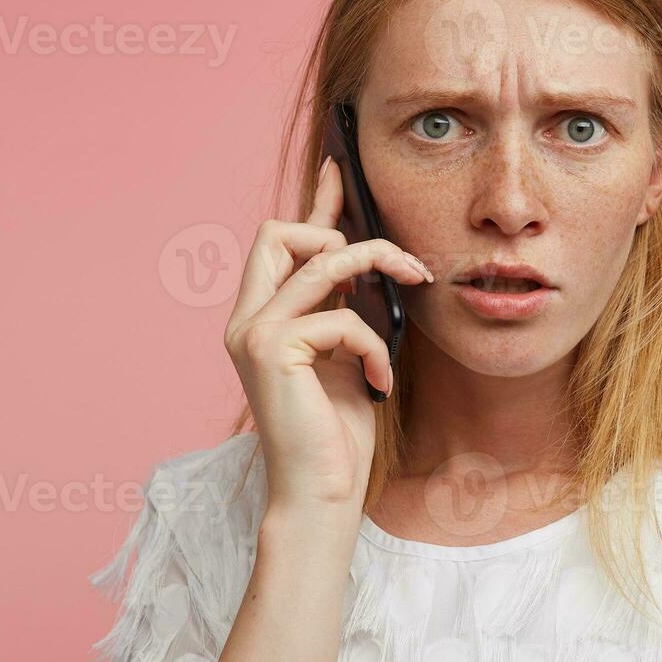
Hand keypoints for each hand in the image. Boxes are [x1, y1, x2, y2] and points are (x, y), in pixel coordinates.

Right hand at [222, 157, 431, 509]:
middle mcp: (247, 320)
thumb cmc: (337, 435)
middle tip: (395, 266)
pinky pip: (341, 317)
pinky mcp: (270, 351)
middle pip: (280, 230)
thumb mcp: (347, 356)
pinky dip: (373, 347)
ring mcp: (252, 333)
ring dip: (380, 268)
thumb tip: (368, 262)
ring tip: (414, 289)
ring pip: (321, 261)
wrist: (321, 495)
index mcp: (263, 318)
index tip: (342, 167)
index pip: (284, 242)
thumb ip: (345, 308)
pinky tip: (379, 384)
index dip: (316, 201)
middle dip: (342, 232)